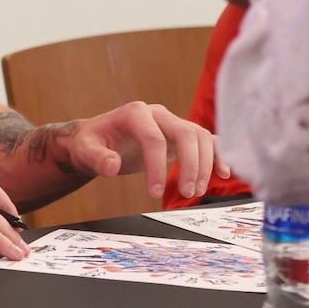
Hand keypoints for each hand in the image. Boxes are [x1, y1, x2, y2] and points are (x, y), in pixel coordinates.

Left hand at [63, 101, 229, 200]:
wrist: (95, 138)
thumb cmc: (90, 143)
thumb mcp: (84, 151)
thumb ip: (97, 158)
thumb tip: (113, 165)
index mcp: (135, 114)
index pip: (154, 138)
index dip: (157, 167)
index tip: (153, 193)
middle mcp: (157, 114)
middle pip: (186, 133)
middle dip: (190, 164)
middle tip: (187, 193)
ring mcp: (171, 123)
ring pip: (200, 136)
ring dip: (204, 163)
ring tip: (196, 191)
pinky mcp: (179, 135)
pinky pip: (205, 140)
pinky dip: (217, 154)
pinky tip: (224, 171)